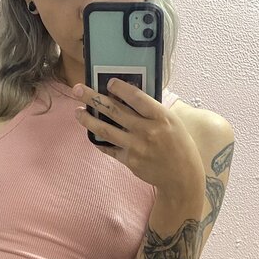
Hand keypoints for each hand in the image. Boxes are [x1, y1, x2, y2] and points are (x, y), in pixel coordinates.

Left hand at [73, 79, 205, 191]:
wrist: (181, 176)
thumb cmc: (179, 145)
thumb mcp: (172, 121)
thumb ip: (151, 110)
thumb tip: (127, 96)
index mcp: (160, 117)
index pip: (135, 97)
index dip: (120, 88)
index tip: (109, 82)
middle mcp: (147, 131)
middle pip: (114, 110)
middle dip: (93, 98)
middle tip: (77, 89)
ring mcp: (136, 147)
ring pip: (105, 130)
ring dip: (88, 119)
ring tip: (78, 111)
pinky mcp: (129, 161)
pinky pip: (109, 148)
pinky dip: (98, 141)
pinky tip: (91, 133)